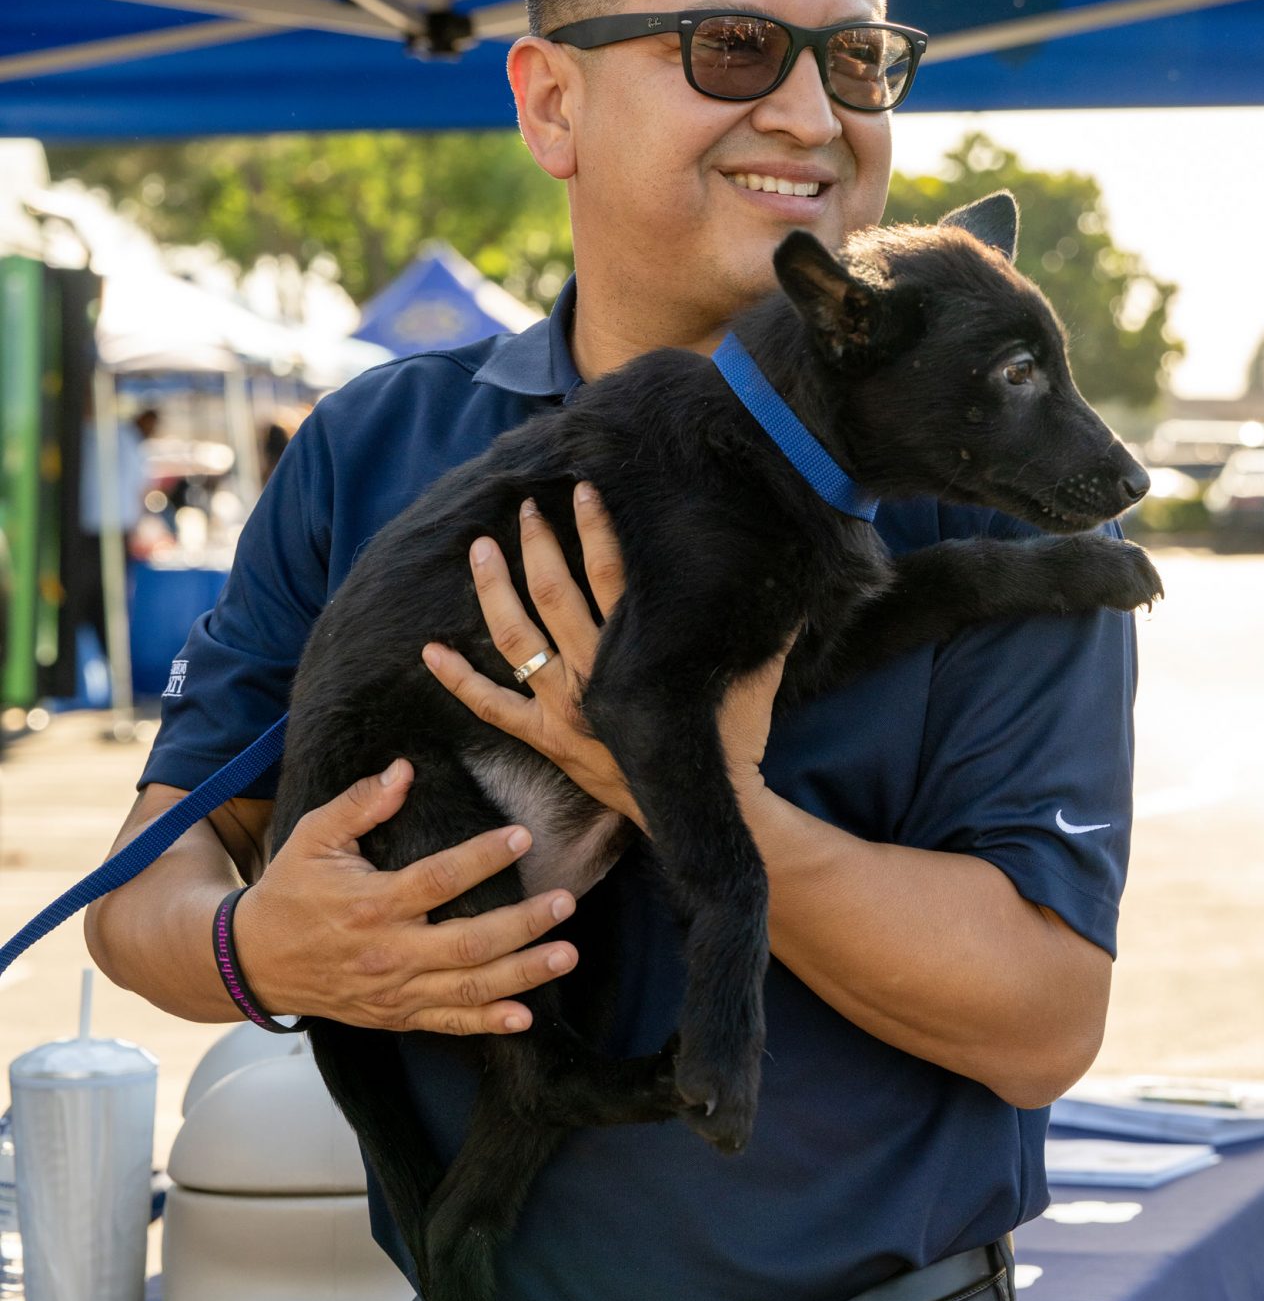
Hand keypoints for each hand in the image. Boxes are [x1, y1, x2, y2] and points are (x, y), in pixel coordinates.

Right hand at [236, 762, 580, 1034]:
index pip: (439, 879)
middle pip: (469, 943)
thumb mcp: (313, 838)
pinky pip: (448, 1023)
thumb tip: (405, 769)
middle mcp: (389, 952)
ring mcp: (394, 990)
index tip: (522, 837)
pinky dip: (488, 1022)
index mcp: (372, 903)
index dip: (484, 857)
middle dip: (524, 924)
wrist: (253, 961)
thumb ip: (360, 803)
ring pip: (469, 988)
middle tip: (565, 901)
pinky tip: (526, 1015)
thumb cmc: (289, 892)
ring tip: (566, 954)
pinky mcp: (395, 1015)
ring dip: (523, 973)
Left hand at [422, 484, 788, 823]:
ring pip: (516, 639)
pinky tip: (431, 650)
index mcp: (639, 652)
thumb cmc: (732, 742)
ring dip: (493, 591)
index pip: (611, 575)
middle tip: (523, 508)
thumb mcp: (755, 678)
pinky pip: (491, 708)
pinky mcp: (545, 740)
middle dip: (537, 545)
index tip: (582, 491)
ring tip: (480, 549)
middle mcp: (594, 673)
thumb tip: (794, 578)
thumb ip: (768, 629)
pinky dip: (458, 680)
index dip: (596, 530)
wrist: (703, 809)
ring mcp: (563, 708)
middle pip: (555, 594)